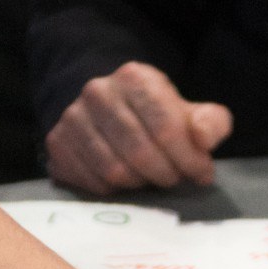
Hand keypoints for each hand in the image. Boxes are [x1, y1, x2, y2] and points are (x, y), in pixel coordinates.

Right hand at [46, 62, 231, 194]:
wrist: (104, 108)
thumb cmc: (154, 115)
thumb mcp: (188, 112)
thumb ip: (210, 123)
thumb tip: (203, 140)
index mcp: (135, 77)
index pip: (167, 128)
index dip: (189, 159)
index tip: (201, 174)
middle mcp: (98, 92)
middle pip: (140, 153)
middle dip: (166, 174)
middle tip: (175, 179)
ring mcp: (73, 117)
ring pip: (114, 171)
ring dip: (140, 183)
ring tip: (150, 178)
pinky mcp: (57, 142)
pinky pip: (90, 182)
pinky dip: (113, 190)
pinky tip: (125, 180)